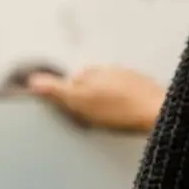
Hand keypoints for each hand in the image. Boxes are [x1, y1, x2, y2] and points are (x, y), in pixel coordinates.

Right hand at [27, 66, 164, 131]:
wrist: (156, 113)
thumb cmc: (121, 110)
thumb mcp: (78, 102)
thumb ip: (54, 90)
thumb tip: (32, 81)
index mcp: (90, 72)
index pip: (69, 81)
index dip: (67, 98)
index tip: (69, 109)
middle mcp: (108, 70)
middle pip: (88, 85)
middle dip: (86, 99)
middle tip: (88, 117)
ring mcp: (126, 77)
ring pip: (107, 89)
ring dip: (104, 101)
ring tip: (107, 118)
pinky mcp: (141, 88)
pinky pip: (125, 95)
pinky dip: (121, 104)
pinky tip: (122, 116)